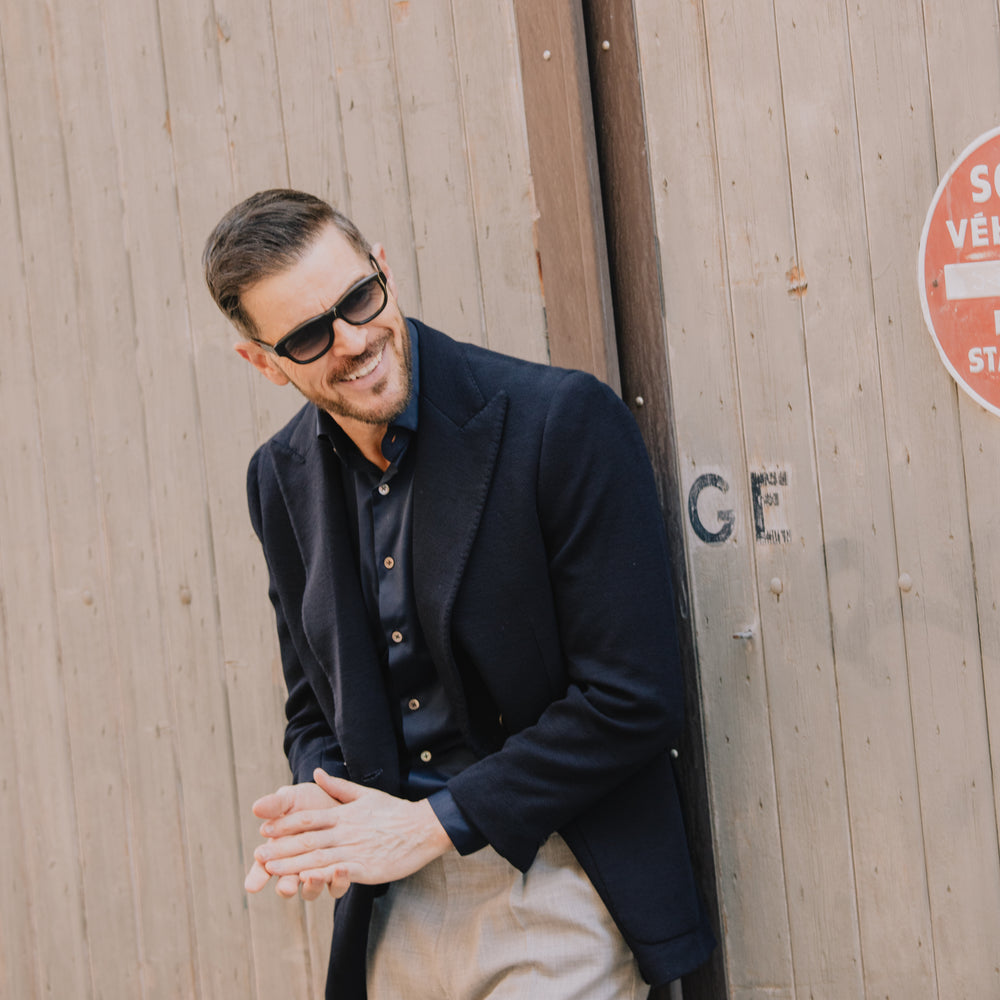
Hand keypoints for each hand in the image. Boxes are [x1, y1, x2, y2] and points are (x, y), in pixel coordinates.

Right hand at [244, 780, 338, 898]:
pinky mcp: (338, 874)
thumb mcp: (292, 798)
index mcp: (278, 853)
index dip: (257, 878)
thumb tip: (256, 808)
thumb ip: (276, 804)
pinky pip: (337, 886)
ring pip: (311, 890)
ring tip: (315, 876)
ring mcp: (317, 872)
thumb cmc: (309, 800)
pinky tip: (341, 869)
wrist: (339, 800)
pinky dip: (338, 881)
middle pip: (286, 886)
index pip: (262, 870)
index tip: (252, 886)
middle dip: (286, 887)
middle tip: (286, 887)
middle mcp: (295, 868)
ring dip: (312, 886)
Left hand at [251, 768, 452, 896]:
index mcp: (344, 814)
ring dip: (291, 864)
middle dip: (280, 848)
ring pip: (317, 857)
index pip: (308, 818)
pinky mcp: (365, 867)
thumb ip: (338, 786)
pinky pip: (338, 872)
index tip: (264, 829)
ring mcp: (354, 850)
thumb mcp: (365, 794)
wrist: (423, 828)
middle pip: (307, 839)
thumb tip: (316, 772)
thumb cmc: (394, 812)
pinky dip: (319, 875)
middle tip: (257, 855)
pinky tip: (303, 880)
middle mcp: (345, 831)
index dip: (284, 824)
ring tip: (270, 870)